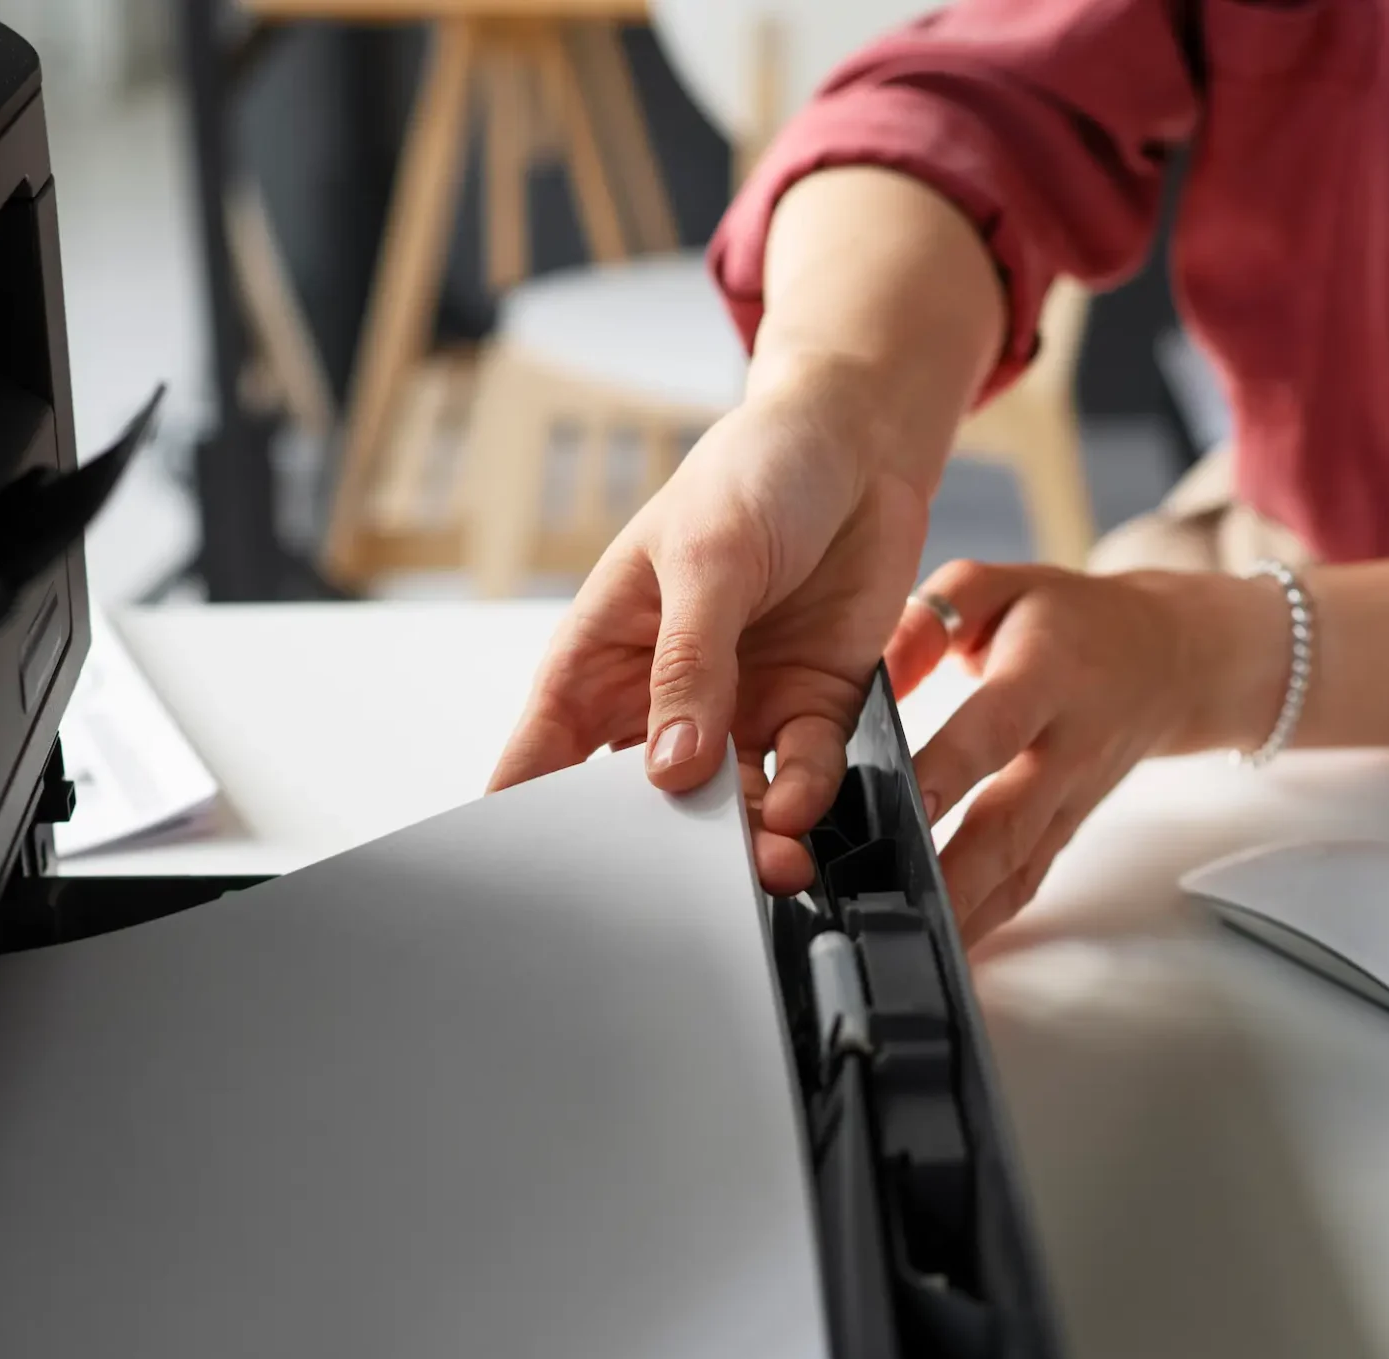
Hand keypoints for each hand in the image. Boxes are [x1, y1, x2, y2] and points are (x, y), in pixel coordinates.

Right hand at [489, 365, 932, 892]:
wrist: (859, 444)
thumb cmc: (756, 473)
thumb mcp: (707, 557)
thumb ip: (690, 665)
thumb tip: (672, 768)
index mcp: (601, 656)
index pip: (544, 754)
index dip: (529, 820)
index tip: (540, 878)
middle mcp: (663, 698)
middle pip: (640, 803)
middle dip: (660, 849)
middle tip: (682, 886)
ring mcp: (738, 709)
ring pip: (728, 806)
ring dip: (746, 841)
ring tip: (767, 865)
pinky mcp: (810, 709)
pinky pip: (802, 775)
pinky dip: (804, 799)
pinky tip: (801, 806)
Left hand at [885, 559, 1282, 940]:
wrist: (1170, 659)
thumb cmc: (1070, 618)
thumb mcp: (1003, 586)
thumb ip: (934, 617)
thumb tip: (873, 671)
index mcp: (1046, 676)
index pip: (995, 728)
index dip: (952, 766)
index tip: (905, 799)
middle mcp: (1064, 748)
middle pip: (1010, 821)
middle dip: (952, 868)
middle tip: (890, 899)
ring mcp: (1071, 800)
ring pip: (1018, 869)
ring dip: (964, 912)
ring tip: (901, 939)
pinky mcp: (1067, 832)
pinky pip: (1026, 885)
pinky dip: (987, 923)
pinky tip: (943, 949)